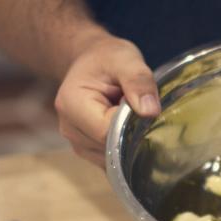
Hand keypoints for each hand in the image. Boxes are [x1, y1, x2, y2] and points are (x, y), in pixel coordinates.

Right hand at [53, 34, 159, 166]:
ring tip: (130, 117)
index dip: (131, 125)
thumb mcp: (126, 59)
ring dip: (130, 143)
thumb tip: (150, 111)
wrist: (91, 62)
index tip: (141, 108)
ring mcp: (78, 144)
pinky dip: (126, 150)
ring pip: (115, 159)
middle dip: (132, 135)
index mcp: (72, 106)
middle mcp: (70, 130)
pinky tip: (129, 130)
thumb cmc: (107, 58)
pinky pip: (114, 161)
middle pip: (111, 150)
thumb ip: (139, 81)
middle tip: (139, 112)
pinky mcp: (89, 152)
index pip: (108, 132)